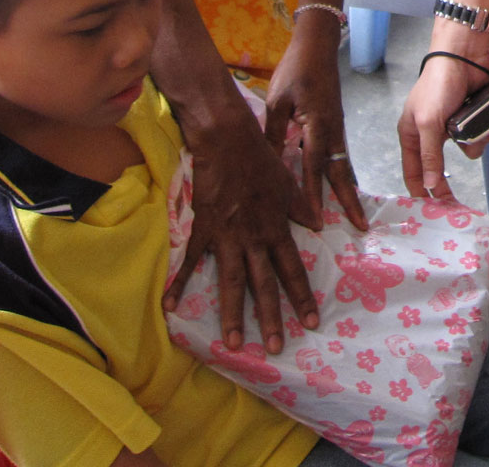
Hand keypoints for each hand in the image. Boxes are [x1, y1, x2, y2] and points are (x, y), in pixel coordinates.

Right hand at [163, 93, 321, 352]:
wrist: (228, 140)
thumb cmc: (260, 158)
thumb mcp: (288, 183)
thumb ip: (301, 208)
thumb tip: (318, 227)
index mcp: (277, 228)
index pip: (293, 270)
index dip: (302, 298)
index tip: (311, 322)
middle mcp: (255, 238)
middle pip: (264, 285)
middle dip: (271, 318)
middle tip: (276, 348)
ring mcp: (227, 236)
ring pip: (232, 282)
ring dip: (233, 315)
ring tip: (234, 345)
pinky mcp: (203, 229)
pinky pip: (192, 261)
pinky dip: (179, 283)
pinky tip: (169, 306)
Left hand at [261, 12, 367, 232]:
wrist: (317, 46)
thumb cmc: (294, 70)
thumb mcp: (276, 101)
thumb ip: (273, 134)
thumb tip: (265, 167)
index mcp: (317, 125)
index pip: (313, 168)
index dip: (313, 196)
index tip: (317, 221)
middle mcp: (332, 131)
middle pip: (341, 172)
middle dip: (351, 201)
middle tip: (361, 226)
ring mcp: (338, 128)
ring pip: (344, 165)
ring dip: (349, 190)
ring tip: (356, 215)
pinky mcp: (336, 125)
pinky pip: (340, 156)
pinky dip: (343, 174)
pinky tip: (342, 186)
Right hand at [398, 40, 488, 200]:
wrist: (465, 56)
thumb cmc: (437, 85)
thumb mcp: (428, 122)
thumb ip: (429, 156)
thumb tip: (429, 185)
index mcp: (412, 134)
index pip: (413, 172)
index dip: (420, 192)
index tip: (430, 213)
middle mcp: (433, 133)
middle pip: (442, 167)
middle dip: (451, 175)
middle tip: (456, 203)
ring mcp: (455, 125)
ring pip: (469, 150)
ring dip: (475, 141)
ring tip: (474, 125)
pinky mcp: (474, 117)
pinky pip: (483, 135)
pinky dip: (487, 129)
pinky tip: (486, 116)